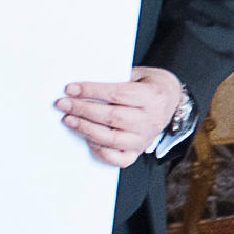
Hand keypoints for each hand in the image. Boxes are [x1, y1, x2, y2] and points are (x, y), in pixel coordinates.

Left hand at [59, 67, 186, 167]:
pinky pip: (116, 159)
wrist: (170, 100)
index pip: (118, 94)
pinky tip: (85, 137)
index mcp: (152, 97)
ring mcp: (144, 139)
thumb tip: (82, 87)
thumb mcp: (137, 75)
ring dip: (86, 129)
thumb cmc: (148, 85)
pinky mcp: (137, 152)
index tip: (71, 88)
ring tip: (68, 120)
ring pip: (111, 139)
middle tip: (63, 104)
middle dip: (83, 110)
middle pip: (112, 117)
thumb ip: (115, 80)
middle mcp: (150, 121)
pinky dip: (98, 150)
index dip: (92, 91)